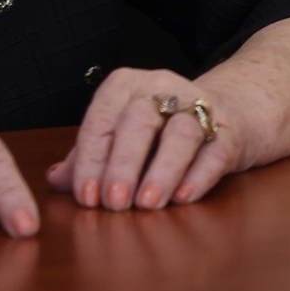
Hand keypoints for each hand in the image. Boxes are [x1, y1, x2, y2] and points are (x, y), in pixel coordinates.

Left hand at [48, 17, 289, 210]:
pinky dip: (198, 175)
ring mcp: (202, 105)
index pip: (102, 118)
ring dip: (162, 170)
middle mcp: (164, 87)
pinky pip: (215, 149)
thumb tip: (54, 180)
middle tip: (114, 204)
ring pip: (180, 132)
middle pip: (140, 120)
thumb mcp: (124, 137)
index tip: (85, 195)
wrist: (235, 110)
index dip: (91, 159)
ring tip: (148, 205)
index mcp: (128, 86)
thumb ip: (89, 156)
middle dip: (123, 165)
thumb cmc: (164, 129)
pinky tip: (183, 198)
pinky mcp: (232, 128)